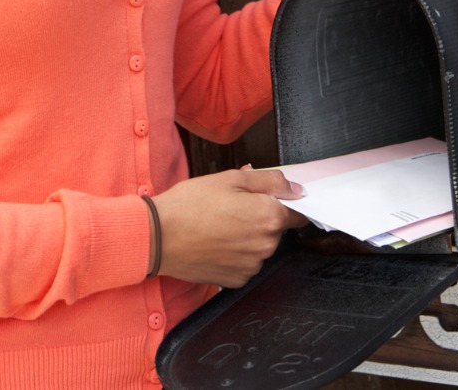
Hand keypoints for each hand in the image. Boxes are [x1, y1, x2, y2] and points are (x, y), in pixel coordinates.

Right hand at [152, 168, 308, 287]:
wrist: (158, 236)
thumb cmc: (190, 205)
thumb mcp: (230, 178)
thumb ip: (270, 181)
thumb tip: (295, 188)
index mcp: (269, 216)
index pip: (298, 212)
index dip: (285, 203)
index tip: (271, 200)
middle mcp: (265, 245)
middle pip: (276, 229)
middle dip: (260, 218)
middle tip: (232, 207)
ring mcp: (251, 266)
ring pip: (260, 247)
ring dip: (248, 237)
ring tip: (219, 225)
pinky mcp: (236, 280)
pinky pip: (245, 263)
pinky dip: (235, 254)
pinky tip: (215, 242)